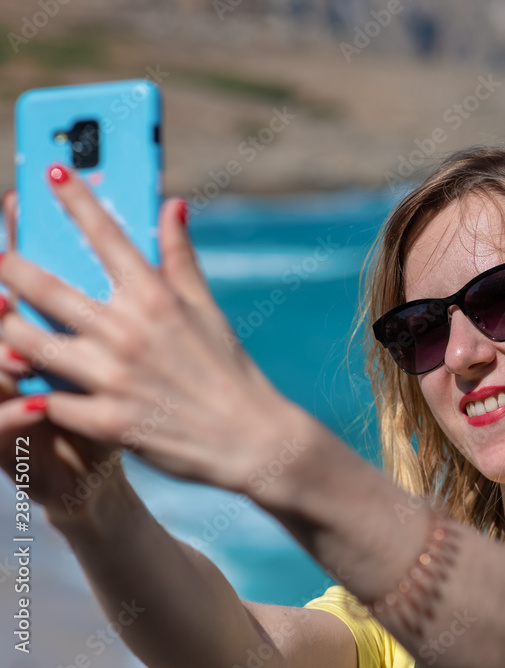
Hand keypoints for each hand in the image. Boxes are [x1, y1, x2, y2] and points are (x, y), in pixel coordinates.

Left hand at [0, 167, 299, 494]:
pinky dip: (35, 394)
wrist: (250, 437)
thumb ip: (180, 256)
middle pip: (45, 288)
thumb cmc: (228, 369)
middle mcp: (128, 332)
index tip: (53, 171)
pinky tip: (25, 388)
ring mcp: (113, 377)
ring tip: (0, 318)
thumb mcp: (206, 309)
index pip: (107, 236)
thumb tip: (172, 205)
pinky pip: (50, 402)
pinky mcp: (105, 420)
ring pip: (30, 344)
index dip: (76, 199)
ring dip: (8, 329)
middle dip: (12, 265)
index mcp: (156, 299)